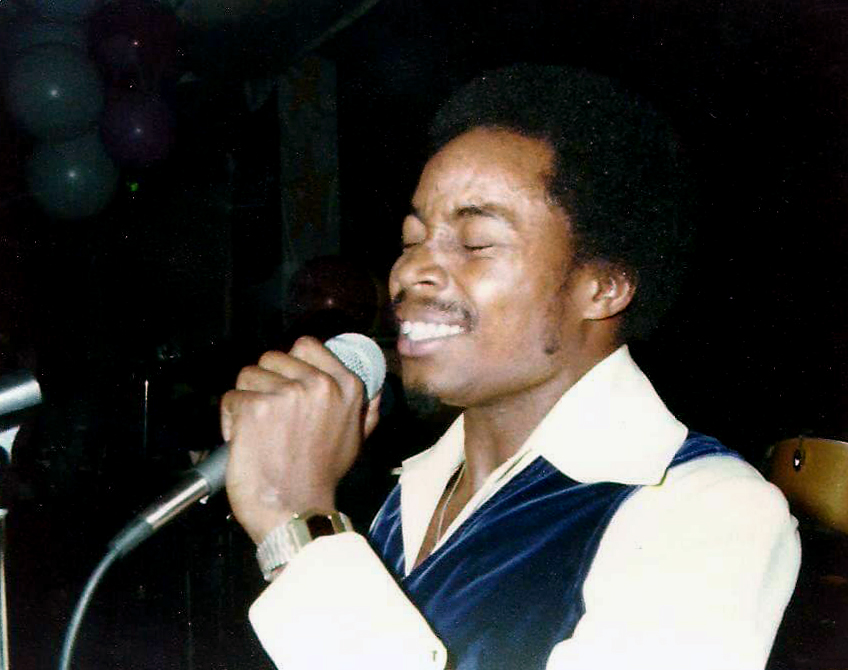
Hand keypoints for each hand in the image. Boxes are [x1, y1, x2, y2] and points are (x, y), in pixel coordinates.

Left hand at [221, 336, 381, 543]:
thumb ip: (365, 411)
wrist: (296, 510)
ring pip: (248, 375)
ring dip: (246, 399)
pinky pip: (231, 397)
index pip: (306, 345)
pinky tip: (243, 438)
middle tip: (270, 414)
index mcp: (346, 386)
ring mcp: (287, 394)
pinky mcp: (256, 408)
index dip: (289, 363)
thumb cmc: (322, 478)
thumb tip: (375, 393)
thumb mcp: (356, 439)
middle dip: (265, 383)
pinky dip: (230, 418)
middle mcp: (319, 384)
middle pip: (272, 358)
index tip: (285, 384)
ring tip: (257, 427)